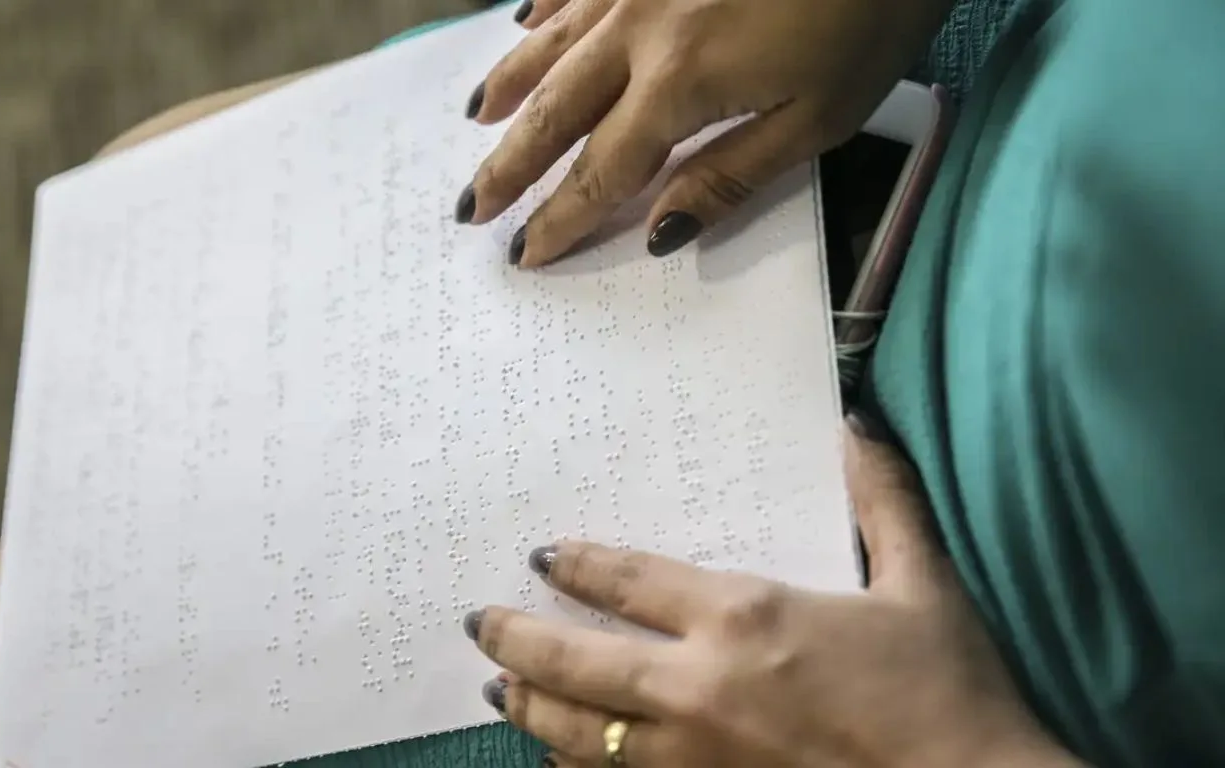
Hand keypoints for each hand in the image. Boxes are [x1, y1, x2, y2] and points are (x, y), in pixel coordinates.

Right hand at [456, 0, 954, 266]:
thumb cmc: (872, 18)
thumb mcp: (818, 119)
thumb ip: (729, 175)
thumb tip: (659, 232)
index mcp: (681, 81)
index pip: (602, 170)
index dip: (560, 217)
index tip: (524, 253)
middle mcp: (641, 28)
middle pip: (557, 110)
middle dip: (510, 164)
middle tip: (470, 206)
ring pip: (554, 42)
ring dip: (510, 85)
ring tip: (475, 121)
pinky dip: (544, 10)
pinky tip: (524, 23)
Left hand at [463, 416, 1081, 766]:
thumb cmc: (947, 694)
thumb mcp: (922, 585)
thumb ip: (883, 502)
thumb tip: (856, 425)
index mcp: (743, 619)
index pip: (628, 582)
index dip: (576, 565)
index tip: (541, 555)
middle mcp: (697, 688)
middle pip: (577, 662)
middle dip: (518, 638)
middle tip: (478, 624)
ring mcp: (693, 759)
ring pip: (579, 734)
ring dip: (532, 706)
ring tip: (499, 688)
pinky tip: (560, 762)